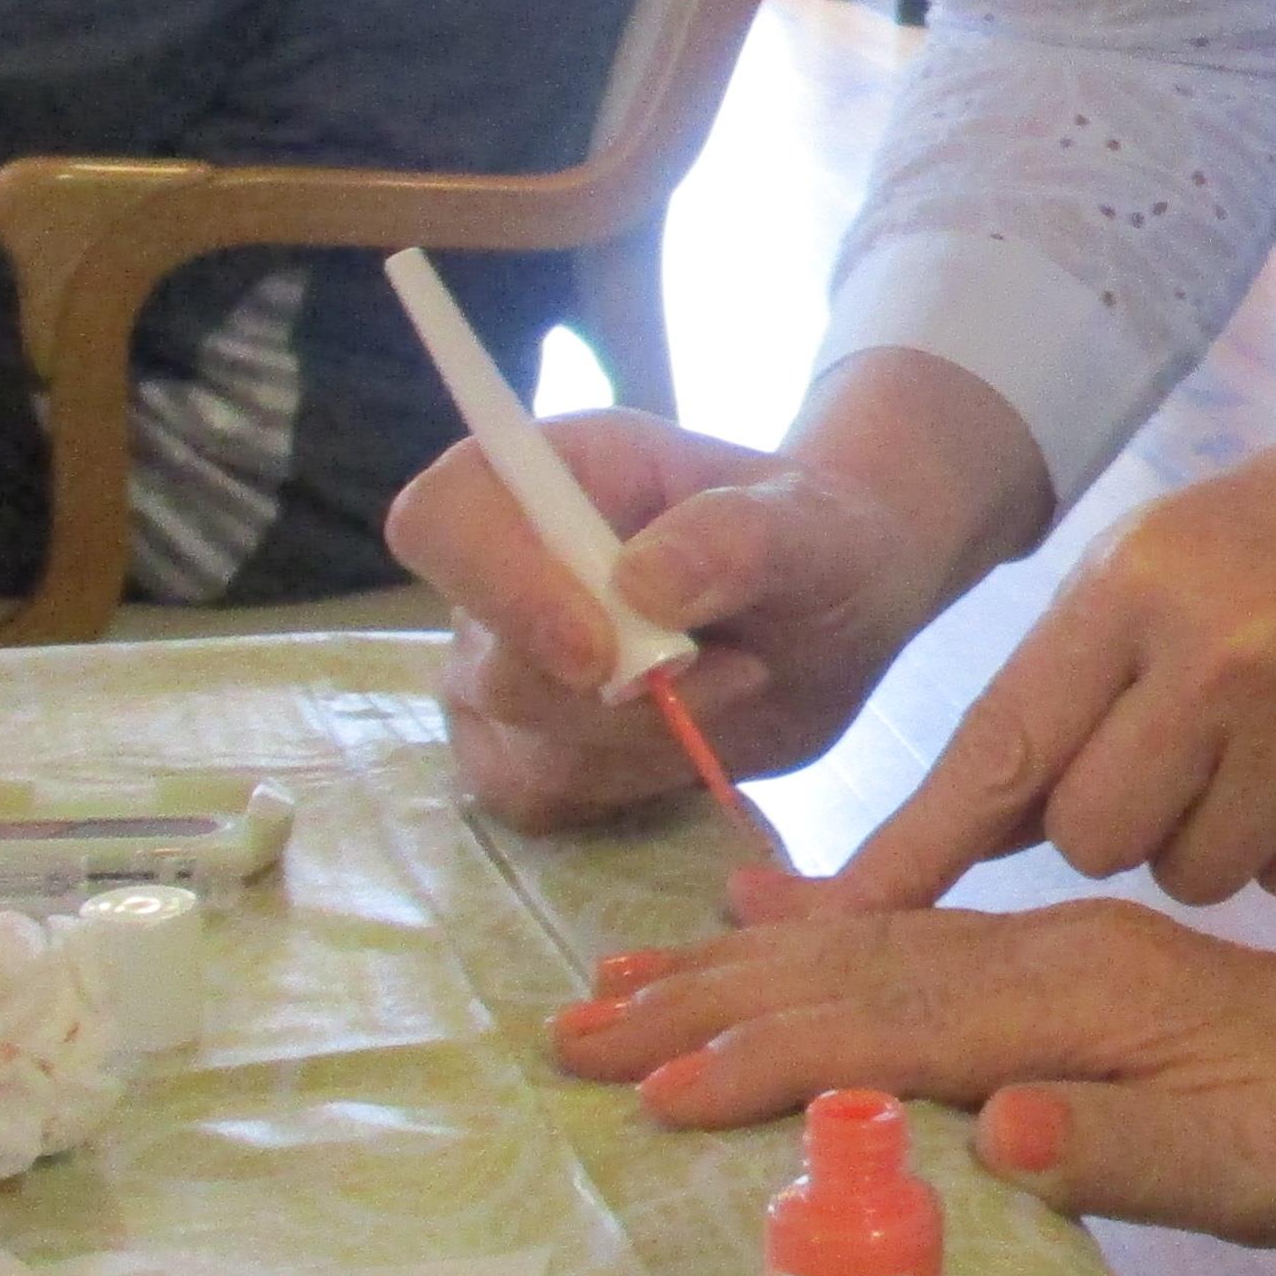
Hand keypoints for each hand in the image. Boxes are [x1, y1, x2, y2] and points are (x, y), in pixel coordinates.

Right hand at [395, 408, 962, 827]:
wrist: (834, 618)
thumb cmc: (817, 543)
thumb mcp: (816, 527)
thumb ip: (739, 537)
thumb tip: (641, 584)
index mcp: (550, 474)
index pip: (441, 522)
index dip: (498, 589)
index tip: (601, 653)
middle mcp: (499, 570)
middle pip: (486, 666)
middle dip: (620, 700)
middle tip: (738, 669)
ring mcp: (495, 666)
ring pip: (520, 751)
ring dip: (644, 745)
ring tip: (735, 685)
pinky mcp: (521, 750)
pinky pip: (542, 801)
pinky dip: (632, 786)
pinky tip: (695, 736)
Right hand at [553, 899, 1275, 1242]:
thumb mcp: (1255, 1170)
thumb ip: (1129, 1152)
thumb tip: (1000, 1135)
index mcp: (1084, 997)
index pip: (894, 1030)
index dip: (771, 1061)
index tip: (654, 1095)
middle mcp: (1050, 952)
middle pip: (850, 975)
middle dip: (707, 1005)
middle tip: (573, 1033)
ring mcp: (1047, 948)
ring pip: (862, 955)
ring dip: (735, 972)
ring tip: (618, 986)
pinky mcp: (1051, 962)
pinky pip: (903, 947)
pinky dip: (812, 942)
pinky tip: (756, 925)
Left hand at [836, 385, 1275, 915]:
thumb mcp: (1175, 553)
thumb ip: (1075, 677)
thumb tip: (969, 825)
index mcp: (1139, 582)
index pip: (999, 745)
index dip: (915, 847)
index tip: (829, 920)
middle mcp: (1219, 657)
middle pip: (1087, 839)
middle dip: (1113, 819)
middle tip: (1182, 747)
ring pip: (1188, 875)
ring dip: (1210, 836)